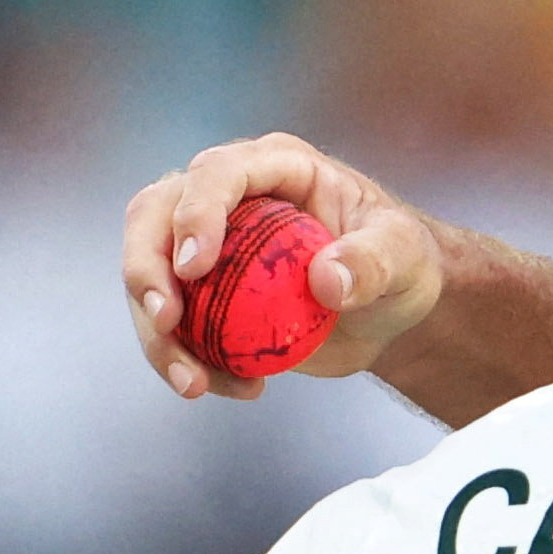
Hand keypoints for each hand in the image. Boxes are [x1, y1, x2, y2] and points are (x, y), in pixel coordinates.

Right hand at [123, 135, 445, 400]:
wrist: (391, 308)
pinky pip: (172, 322)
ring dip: (156, 332)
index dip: (197, 213)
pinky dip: (186, 358)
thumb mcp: (406, 257)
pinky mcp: (202, 291)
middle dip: (146, 269)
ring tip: (194, 383)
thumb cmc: (402, 263)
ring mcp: (208, 242)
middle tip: (166, 322)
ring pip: (149, 274)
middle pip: (154, 215)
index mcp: (278, 166)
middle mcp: (230, 194)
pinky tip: (230, 387)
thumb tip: (326, 280)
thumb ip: (374, 261)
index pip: (218, 172)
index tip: (196, 266)